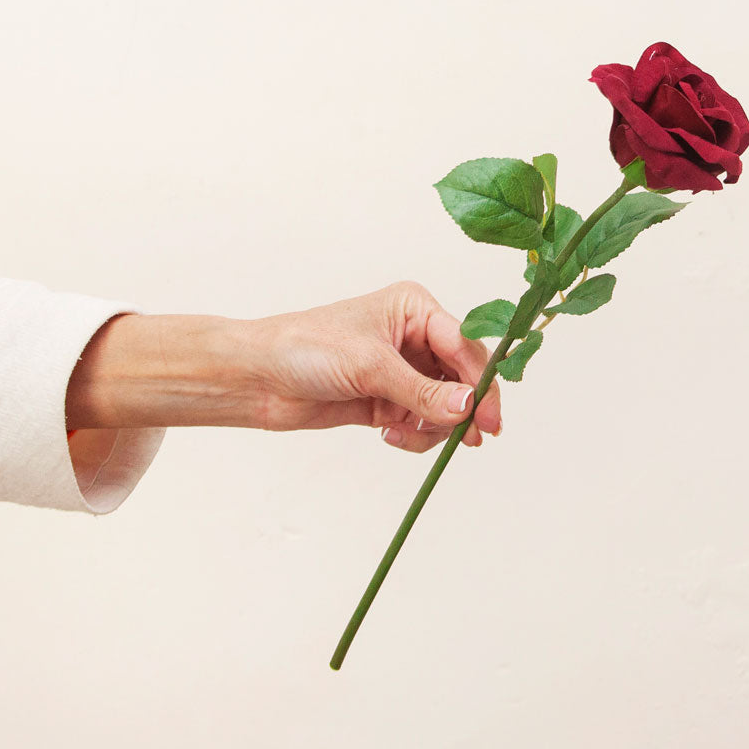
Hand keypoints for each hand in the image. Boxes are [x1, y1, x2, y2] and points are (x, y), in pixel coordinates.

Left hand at [253, 281, 502, 451]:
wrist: (259, 378)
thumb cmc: (307, 348)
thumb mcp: (370, 366)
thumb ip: (422, 390)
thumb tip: (467, 408)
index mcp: (414, 309)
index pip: (464, 345)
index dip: (482, 381)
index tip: (489, 417)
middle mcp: (414, 337)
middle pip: (462, 377)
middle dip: (463, 408)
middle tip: (472, 439)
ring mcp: (402, 371)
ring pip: (445, 405)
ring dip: (434, 427)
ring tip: (406, 433)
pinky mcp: (388, 400)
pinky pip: (421, 423)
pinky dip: (414, 435)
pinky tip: (390, 434)